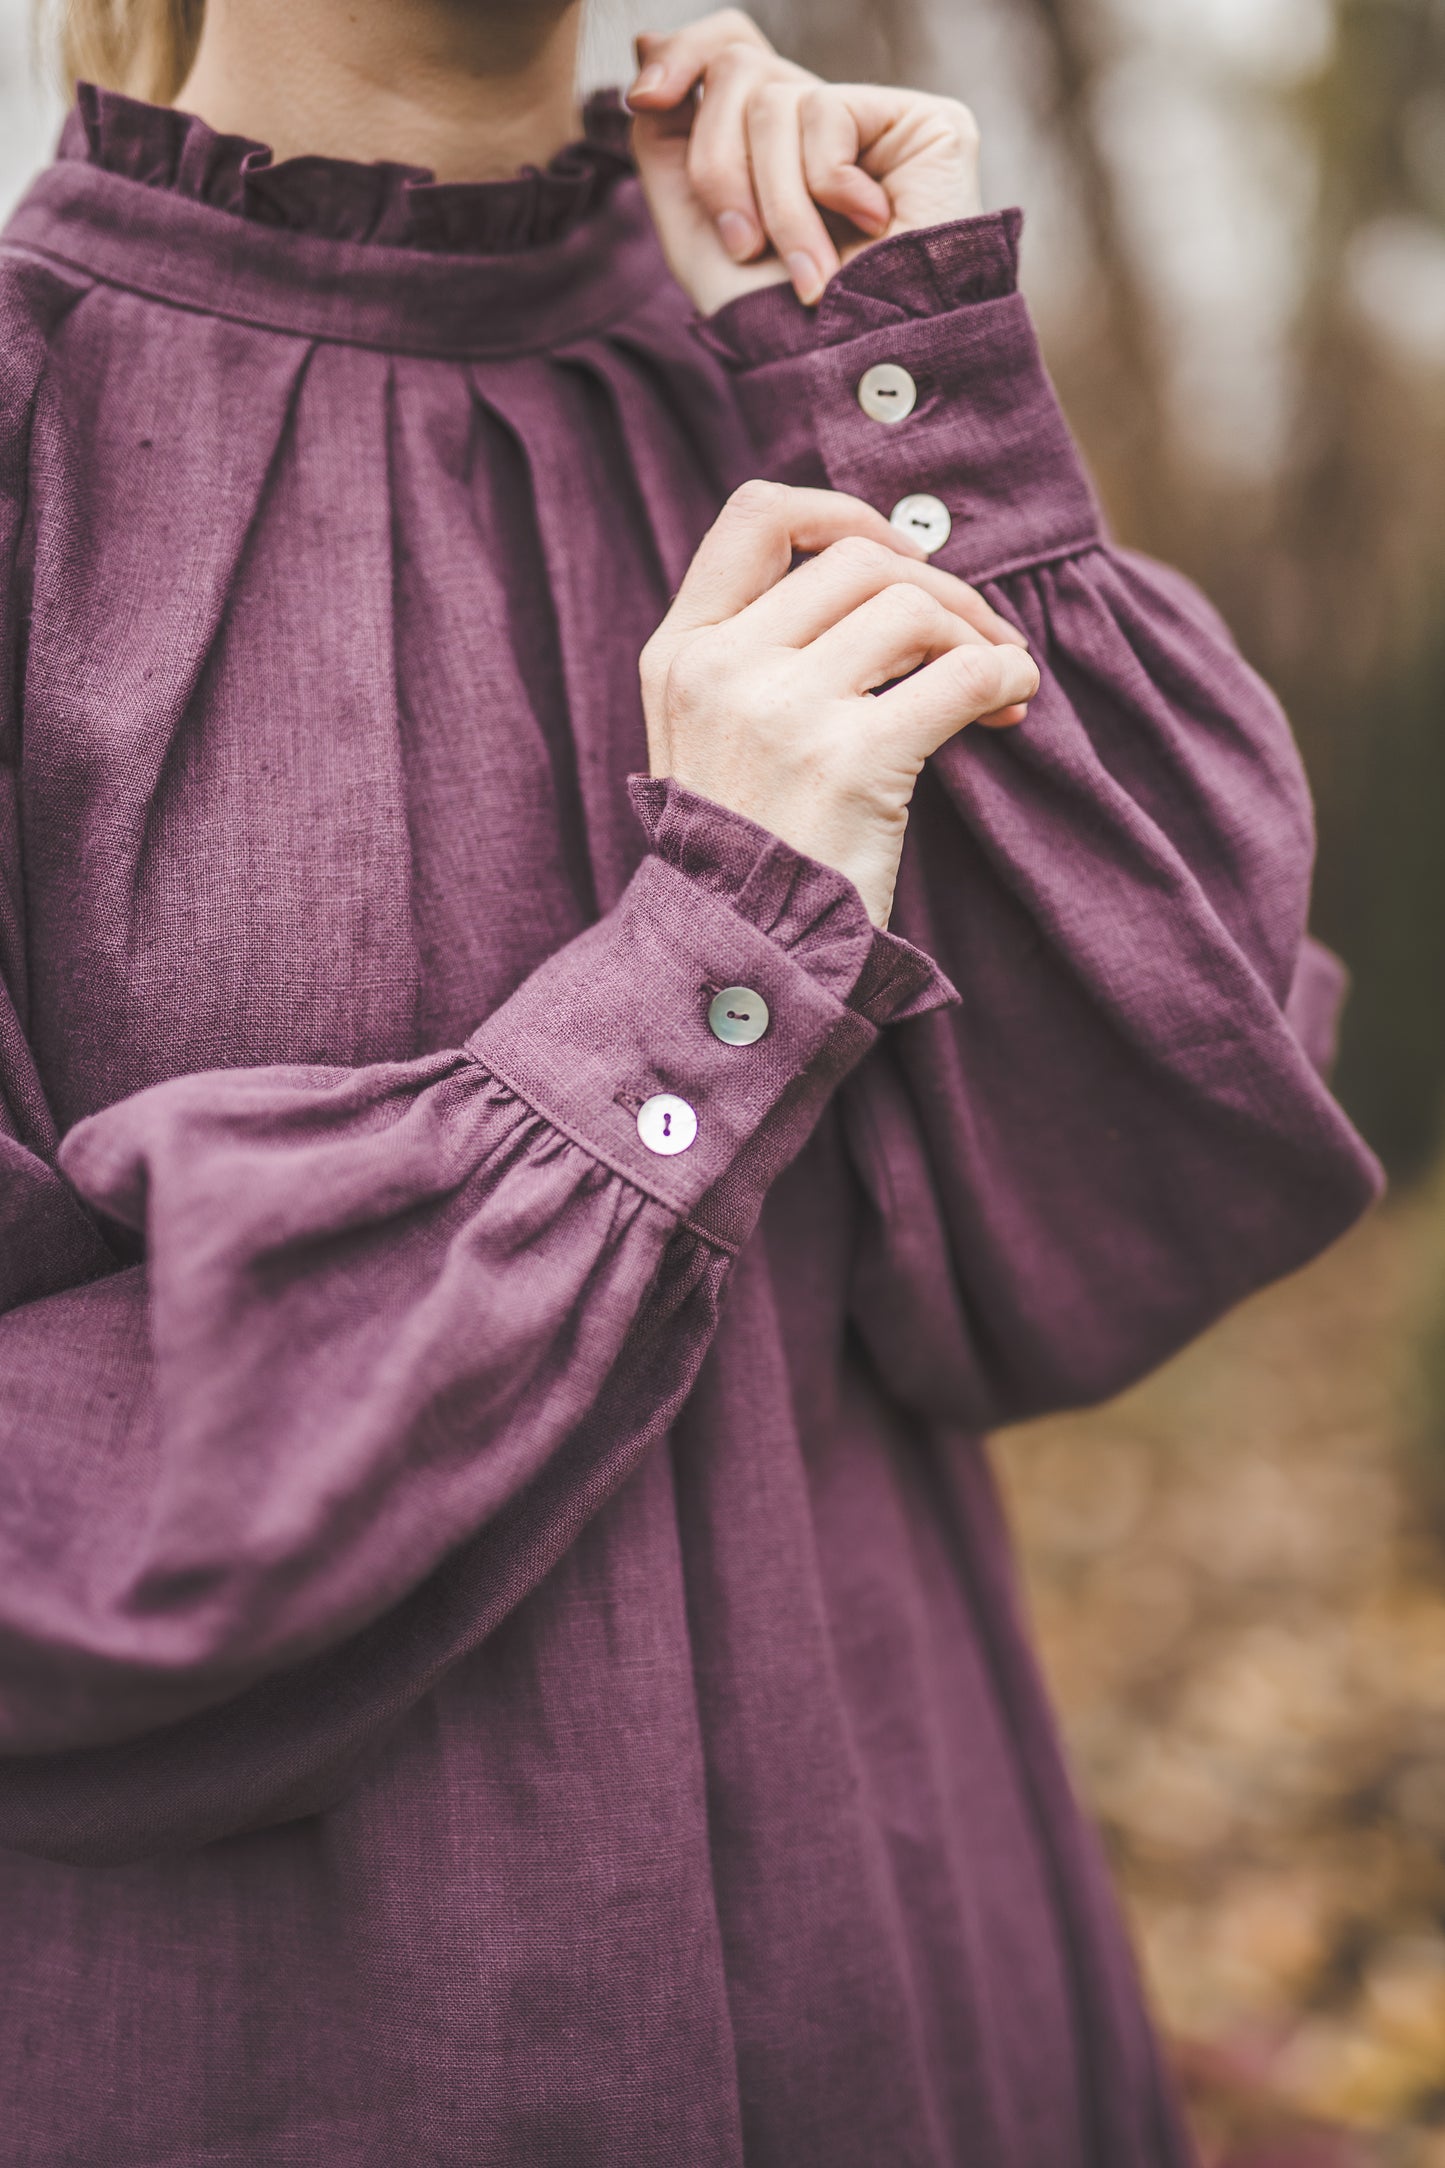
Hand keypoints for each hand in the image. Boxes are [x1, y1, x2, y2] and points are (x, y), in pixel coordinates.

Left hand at [627, 9, 982, 313]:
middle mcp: (826, 126)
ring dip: (775, 204)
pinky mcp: (928, 124)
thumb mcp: (696, 230)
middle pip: (738, 70)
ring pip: (776, 100)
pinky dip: (824, 188)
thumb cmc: (777, 324)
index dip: (683, 56)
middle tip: (746, 246)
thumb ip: (667, 136)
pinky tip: (867, 229)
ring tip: (810, 273)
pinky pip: (828, 112)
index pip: (729, 49)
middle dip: (719, 167)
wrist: (848, 371)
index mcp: (776, 146)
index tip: (645, 100)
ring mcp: (880, 123)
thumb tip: (648, 41)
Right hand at [640, 484, 1038, 928]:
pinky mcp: (850, 761)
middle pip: (857, 560)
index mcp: (680, 653)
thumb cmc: (746, 851)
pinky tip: (1010, 705)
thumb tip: (882, 567)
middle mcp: (722, 668)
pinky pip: (960, 674)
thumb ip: (759, 652)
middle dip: (938, 588)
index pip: (757, 516)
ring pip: (912, 605)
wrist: (743, 957)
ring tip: (994, 683)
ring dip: (974, 635)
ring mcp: (781, 711)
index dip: (840, 512)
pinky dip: (1004, 677)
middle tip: (976, 641)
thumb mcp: (708, 737)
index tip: (897, 556)